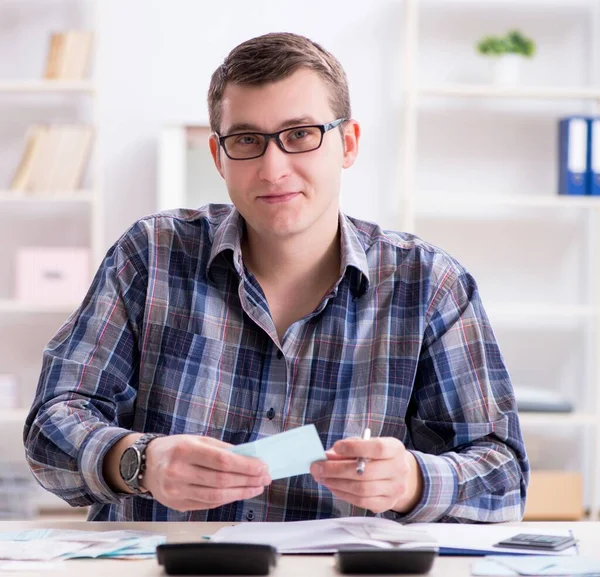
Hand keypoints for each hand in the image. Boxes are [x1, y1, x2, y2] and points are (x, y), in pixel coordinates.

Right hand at [143, 435, 270, 511]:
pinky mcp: (177, 505)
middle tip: (264, 477)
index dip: (245, 465)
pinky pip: (208, 504)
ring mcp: (176, 491)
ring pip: (216, 496)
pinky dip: (227, 499)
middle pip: (221, 480)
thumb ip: (222, 448)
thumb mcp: (197, 439)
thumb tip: (249, 458)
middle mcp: (178, 471)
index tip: (262, 466)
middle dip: (247, 480)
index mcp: (184, 450)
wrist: (145, 464)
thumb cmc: (175, 448)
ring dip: (241, 492)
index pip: (221, 461)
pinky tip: (239, 493)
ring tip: (256, 487)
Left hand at [310, 436, 422, 513]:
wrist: (397, 474)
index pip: (377, 448)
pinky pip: (361, 502)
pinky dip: (343, 494)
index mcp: (395, 449)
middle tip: (317, 467)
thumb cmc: (376, 455)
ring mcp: (394, 489)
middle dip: (336, 470)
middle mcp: (399, 470)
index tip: (335, 447)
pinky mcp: (386, 504)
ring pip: (362, 489)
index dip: (355, 448)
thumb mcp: (365, 444)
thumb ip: (348, 448)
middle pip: (366, 472)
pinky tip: (332, 486)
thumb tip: (327, 457)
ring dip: (337, 483)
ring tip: (321, 477)